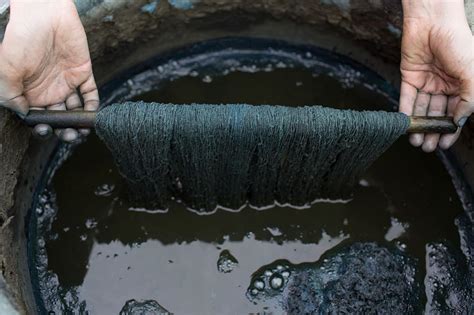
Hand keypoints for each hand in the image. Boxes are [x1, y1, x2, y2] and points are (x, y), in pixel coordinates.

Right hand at [0, 0, 98, 141]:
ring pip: (75, 110)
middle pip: (59, 118)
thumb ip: (10, 94)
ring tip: (81, 131)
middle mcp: (48, 91)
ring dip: (79, 123)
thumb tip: (23, 114)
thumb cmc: (20, 37)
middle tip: (69, 136)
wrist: (43, 13)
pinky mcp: (82, 73)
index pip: (38, 118)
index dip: (43, 128)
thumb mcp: (6, 69)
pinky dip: (93, 105)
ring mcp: (66, 82)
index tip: (46, 131)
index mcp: (28, 92)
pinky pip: (90, 93)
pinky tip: (91, 113)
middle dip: (64, 131)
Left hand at [399, 0, 472, 151]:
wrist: (434, 22)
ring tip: (416, 142)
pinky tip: (405, 125)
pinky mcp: (410, 76)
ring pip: (422, 109)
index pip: (456, 112)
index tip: (444, 144)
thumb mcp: (472, 74)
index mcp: (462, 84)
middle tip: (427, 147)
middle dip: (432, 131)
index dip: (450, 129)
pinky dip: (405, 112)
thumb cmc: (458, 43)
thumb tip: (458, 121)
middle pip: (437, 113)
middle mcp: (444, 85)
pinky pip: (407, 97)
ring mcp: (427, 81)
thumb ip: (468, 99)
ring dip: (419, 126)